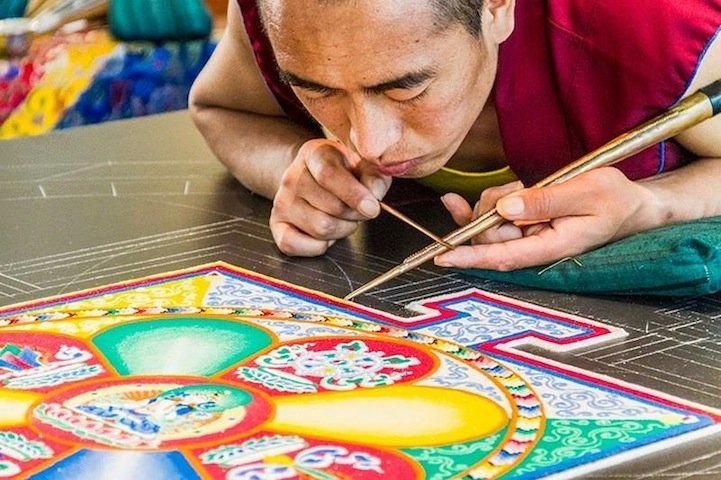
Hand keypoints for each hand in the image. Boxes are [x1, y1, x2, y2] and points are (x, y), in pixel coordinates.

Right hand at [270, 139, 390, 255]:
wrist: (312, 176)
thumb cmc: (342, 172)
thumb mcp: (362, 165)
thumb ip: (374, 177)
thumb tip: (373, 195)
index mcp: (314, 154)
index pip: (328, 175)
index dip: (354, 194)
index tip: (372, 207)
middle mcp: (292, 177)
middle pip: (331, 208)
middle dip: (354, 214)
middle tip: (357, 209)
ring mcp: (282, 202)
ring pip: (321, 228)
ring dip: (341, 230)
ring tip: (342, 218)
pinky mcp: (276, 224)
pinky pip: (294, 245)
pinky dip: (318, 246)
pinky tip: (325, 233)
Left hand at [436, 167, 663, 269]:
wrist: (631, 206)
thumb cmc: (615, 201)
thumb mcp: (586, 192)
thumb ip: (546, 201)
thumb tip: (505, 207)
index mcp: (552, 246)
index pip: (504, 255)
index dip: (472, 256)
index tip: (444, 257)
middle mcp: (535, 246)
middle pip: (491, 234)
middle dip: (491, 208)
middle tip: (520, 188)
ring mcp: (528, 236)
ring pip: (489, 221)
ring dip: (495, 200)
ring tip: (526, 189)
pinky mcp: (524, 224)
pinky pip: (491, 217)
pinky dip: (477, 206)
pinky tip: (461, 199)